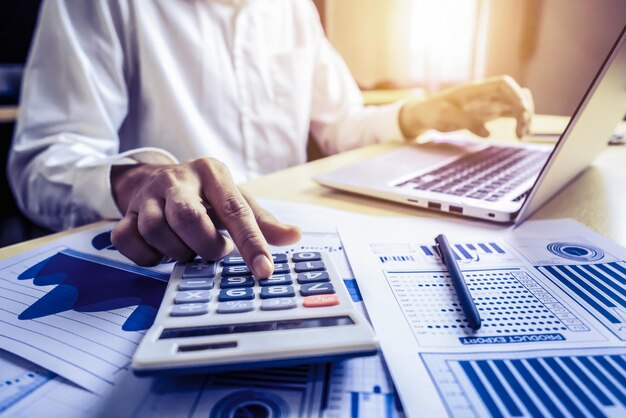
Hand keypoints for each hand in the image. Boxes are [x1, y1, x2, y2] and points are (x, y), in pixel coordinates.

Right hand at [110, 158, 300, 276]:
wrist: (155, 178)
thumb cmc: (205, 195)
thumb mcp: (236, 200)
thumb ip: (263, 221)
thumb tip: (294, 236)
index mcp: (212, 173)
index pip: (235, 211)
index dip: (252, 243)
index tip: (264, 271)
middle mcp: (177, 180)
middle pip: (188, 218)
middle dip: (205, 246)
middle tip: (215, 252)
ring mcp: (147, 196)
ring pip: (157, 231)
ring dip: (178, 253)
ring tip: (189, 250)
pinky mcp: (125, 213)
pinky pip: (128, 241)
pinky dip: (147, 256)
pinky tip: (162, 252)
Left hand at [399, 75, 533, 138]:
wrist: (425, 114)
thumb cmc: (432, 112)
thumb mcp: (443, 117)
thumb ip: (465, 122)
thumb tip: (487, 133)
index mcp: (475, 90)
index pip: (503, 84)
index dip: (516, 94)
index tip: (521, 111)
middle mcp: (485, 94)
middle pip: (514, 94)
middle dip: (524, 109)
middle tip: (522, 131)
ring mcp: (488, 103)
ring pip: (515, 105)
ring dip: (524, 117)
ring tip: (522, 135)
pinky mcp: (488, 114)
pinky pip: (510, 114)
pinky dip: (518, 122)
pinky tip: (519, 134)